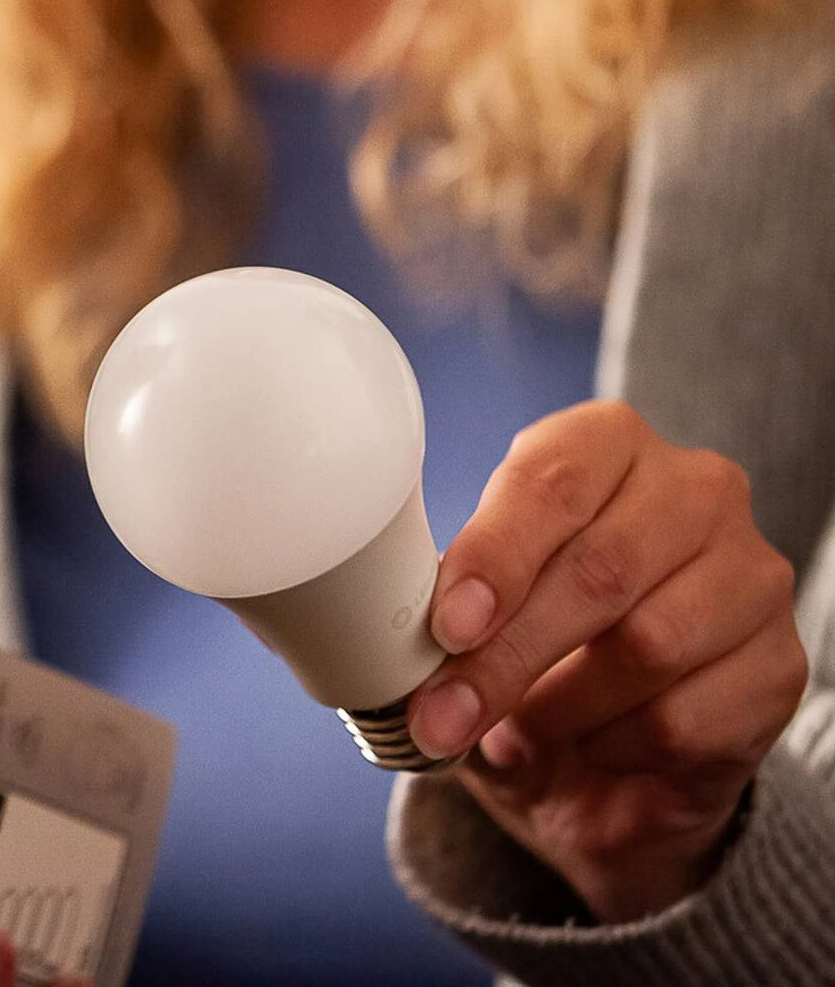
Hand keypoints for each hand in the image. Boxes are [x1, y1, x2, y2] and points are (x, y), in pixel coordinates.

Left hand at [404, 401, 807, 921]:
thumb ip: (452, 601)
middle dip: (507, 654)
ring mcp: (749, 572)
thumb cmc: (528, 635)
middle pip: (598, 570)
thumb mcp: (477, 599)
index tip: (447, 626)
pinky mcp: (779, 663)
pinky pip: (686, 717)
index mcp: (605, 443)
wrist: (609, 739)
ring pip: (647, 646)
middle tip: (442, 716)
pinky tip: (588, 743)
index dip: (495, 556)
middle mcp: (692, 489)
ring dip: (558, 707)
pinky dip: (614, 746)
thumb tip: (408, 642)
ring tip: (513, 731)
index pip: (551, 483)